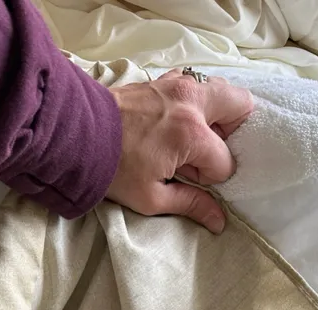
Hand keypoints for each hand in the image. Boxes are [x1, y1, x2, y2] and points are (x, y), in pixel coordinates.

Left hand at [106, 70, 252, 233]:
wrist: (77, 135)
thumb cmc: (112, 169)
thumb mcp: (151, 197)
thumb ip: (190, 204)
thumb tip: (219, 221)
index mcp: (190, 134)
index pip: (224, 160)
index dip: (212, 177)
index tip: (192, 181)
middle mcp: (191, 102)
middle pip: (240, 105)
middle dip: (234, 131)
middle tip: (212, 150)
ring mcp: (178, 85)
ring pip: (221, 89)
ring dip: (218, 113)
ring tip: (197, 137)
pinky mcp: (164, 80)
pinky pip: (197, 83)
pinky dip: (198, 100)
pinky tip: (182, 122)